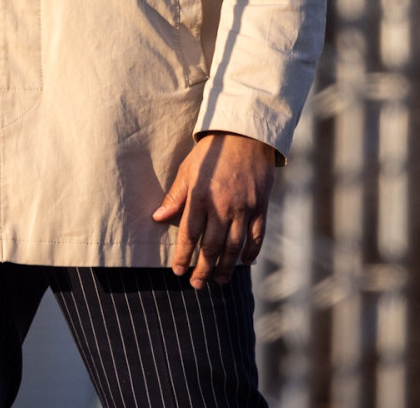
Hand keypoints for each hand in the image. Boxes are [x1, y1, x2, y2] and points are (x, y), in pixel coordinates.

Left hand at [151, 132, 276, 287]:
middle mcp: (222, 206)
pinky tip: (244, 263)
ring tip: (219, 280)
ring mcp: (244, 208)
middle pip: (212, 247)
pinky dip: (250, 253)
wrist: (246, 135)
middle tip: (197, 284)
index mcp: (200, 196)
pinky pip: (256, 237)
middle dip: (203, 269)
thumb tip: (158, 218)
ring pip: (234, 247)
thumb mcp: (188, 170)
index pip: (189, 234)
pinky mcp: (261, 207)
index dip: (183, 256)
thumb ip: (175, 196)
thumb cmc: (212, 152)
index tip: (178, 271)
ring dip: (226, 267)